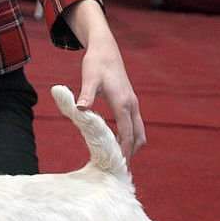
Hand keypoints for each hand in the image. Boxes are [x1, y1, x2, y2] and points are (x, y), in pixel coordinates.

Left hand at [78, 34, 145, 161]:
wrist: (105, 49)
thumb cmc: (96, 64)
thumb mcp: (89, 78)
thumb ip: (86, 94)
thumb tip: (81, 108)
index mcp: (123, 103)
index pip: (127, 134)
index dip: (125, 151)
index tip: (120, 167)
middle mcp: (132, 105)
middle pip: (138, 136)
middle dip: (131, 153)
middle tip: (120, 171)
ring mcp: (132, 104)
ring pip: (138, 131)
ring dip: (131, 146)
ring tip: (119, 162)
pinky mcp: (129, 103)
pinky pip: (133, 125)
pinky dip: (129, 137)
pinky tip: (117, 145)